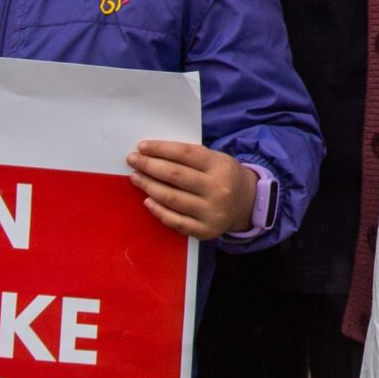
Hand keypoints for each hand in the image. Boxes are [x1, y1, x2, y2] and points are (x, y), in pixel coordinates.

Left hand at [127, 141, 256, 239]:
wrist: (246, 203)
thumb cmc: (222, 176)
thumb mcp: (215, 159)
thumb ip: (190, 157)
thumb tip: (153, 153)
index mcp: (221, 166)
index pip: (185, 154)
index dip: (161, 149)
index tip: (142, 146)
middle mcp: (218, 189)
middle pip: (175, 175)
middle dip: (149, 166)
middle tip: (133, 160)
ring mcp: (212, 212)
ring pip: (172, 198)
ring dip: (149, 186)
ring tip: (136, 177)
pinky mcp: (205, 230)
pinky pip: (175, 221)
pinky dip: (158, 210)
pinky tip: (147, 200)